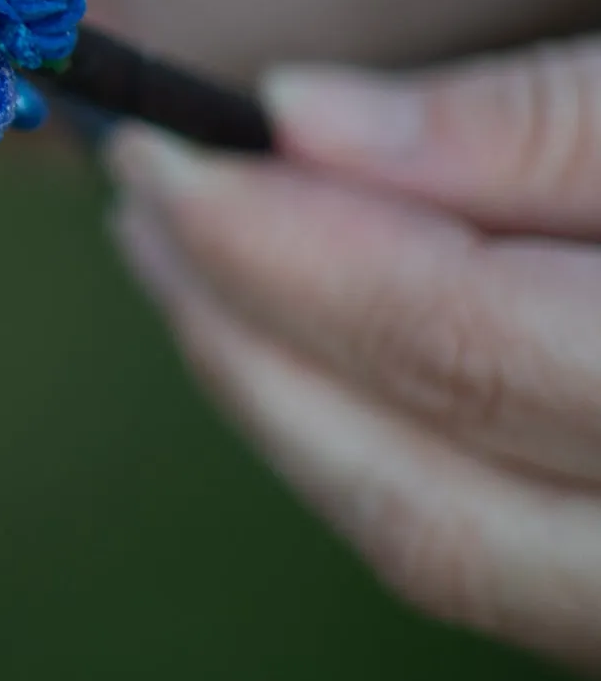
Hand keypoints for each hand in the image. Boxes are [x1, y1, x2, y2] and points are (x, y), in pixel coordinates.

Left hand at [110, 41, 600, 676]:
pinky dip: (375, 446)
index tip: (159, 151)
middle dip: (254, 343)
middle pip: (436, 506)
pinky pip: (500, 559)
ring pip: (454, 553)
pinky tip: (294, 341)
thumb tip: (299, 120)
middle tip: (136, 193)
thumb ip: (544, 124)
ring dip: (289, 402)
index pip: (471, 355)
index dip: (289, 252)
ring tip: (179, 247)